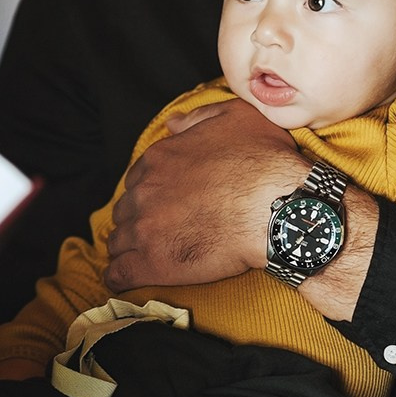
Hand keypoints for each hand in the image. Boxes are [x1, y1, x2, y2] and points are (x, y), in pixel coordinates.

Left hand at [106, 100, 302, 290]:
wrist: (276, 208)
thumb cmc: (264, 163)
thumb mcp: (236, 118)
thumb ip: (198, 118)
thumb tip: (174, 123)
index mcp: (159, 159)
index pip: (137, 179)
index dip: (149, 192)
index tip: (162, 202)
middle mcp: (144, 192)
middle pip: (127, 209)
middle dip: (138, 219)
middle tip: (158, 230)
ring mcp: (145, 228)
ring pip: (120, 240)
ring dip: (129, 247)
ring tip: (142, 255)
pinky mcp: (152, 263)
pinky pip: (119, 273)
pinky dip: (119, 276)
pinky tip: (125, 278)